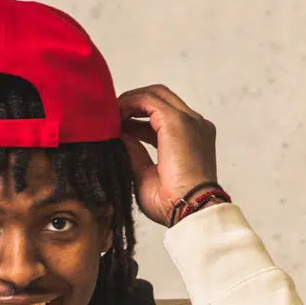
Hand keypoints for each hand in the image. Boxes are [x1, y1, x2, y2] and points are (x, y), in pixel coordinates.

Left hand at [117, 85, 218, 226]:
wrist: (190, 209)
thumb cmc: (173, 203)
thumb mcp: (146, 174)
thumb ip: (135, 152)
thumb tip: (121, 135)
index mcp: (193, 139)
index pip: (164, 117)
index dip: (139, 117)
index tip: (119, 125)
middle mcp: (194, 125)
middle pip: (161, 98)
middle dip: (134, 102)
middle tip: (112, 115)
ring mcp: (189, 121)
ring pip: (155, 94)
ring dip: (130, 101)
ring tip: (111, 115)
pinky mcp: (176, 121)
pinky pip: (148, 100)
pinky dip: (130, 103)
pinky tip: (116, 115)